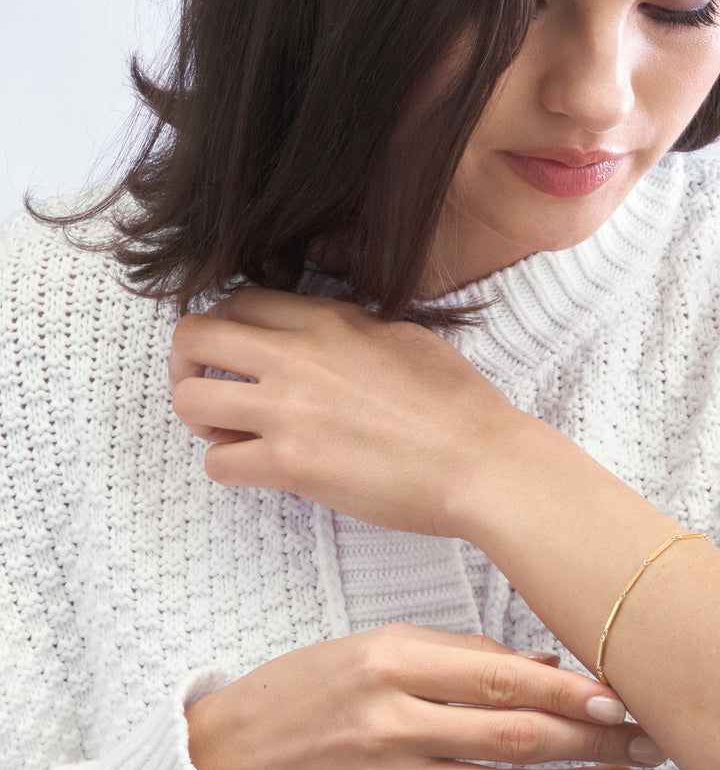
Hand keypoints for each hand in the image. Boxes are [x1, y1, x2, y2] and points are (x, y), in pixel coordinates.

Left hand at [169, 288, 526, 536]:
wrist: (481, 461)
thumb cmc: (459, 404)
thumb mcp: (406, 337)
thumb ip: (352, 329)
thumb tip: (325, 337)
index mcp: (330, 320)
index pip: (239, 300)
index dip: (227, 326)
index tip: (236, 351)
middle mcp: (299, 355)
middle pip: (195, 335)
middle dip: (188, 361)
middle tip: (209, 385)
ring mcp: (289, 409)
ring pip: (190, 398)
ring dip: (201, 417)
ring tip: (230, 432)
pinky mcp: (291, 464)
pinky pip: (217, 462)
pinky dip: (230, 466)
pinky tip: (260, 469)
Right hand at [186, 623, 664, 769]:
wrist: (235, 751)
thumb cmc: (313, 684)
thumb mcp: (380, 642)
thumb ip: (460, 652)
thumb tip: (540, 665)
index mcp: (394, 661)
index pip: (501, 678)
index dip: (568, 691)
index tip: (618, 697)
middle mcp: (393, 723)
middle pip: (514, 738)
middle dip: (589, 742)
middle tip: (640, 741)